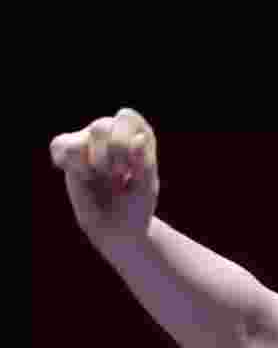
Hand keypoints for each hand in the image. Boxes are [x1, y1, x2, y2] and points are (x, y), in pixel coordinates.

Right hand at [50, 108, 159, 243]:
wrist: (118, 229)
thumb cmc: (137, 206)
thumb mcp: (147, 187)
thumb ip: (145, 163)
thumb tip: (139, 138)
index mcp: (137, 135)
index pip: (127, 118)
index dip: (127, 142)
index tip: (133, 169)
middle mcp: (112, 133)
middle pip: (102, 125)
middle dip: (112, 155)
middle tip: (119, 176)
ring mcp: (89, 142)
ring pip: (81, 138)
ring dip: (94, 161)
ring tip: (102, 176)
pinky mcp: (70, 156)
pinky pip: (60, 146)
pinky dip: (72, 164)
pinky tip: (85, 176)